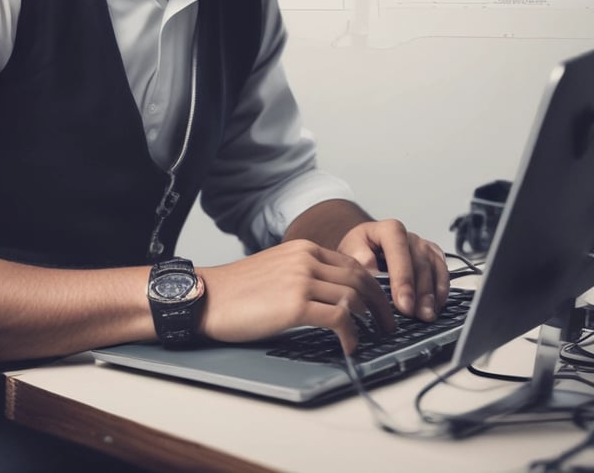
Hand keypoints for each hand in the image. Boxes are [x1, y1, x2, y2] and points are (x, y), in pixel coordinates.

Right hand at [197, 239, 394, 354]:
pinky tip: (351, 347)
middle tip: (388, 324)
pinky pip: (338, 319)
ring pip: (353, 297)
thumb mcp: (276, 269)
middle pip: (360, 278)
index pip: (352, 263)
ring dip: (370, 320)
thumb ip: (303, 273)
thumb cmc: (237, 290)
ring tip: (374, 337)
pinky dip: (351, 335)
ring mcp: (301, 279)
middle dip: (380, 303)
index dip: (373, 286)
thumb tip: (331, 295)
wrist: (207, 297)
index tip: (380, 304)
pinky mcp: (295, 304)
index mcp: (302, 248)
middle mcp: (305, 259)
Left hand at [337, 219, 449, 321]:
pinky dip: (441, 290)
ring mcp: (422, 246)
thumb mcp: (350, 253)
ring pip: (434, 268)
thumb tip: (371, 272)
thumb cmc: (358, 252)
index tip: (402, 302)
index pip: (398, 249)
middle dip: (419, 292)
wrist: (363, 251)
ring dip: (432, 294)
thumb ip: (359, 261)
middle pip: (419, 262)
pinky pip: (442, 272)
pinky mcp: (432, 258)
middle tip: (416, 314)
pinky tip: (436, 305)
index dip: (402, 277)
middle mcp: (408, 236)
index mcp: (388, 230)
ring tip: (426, 315)